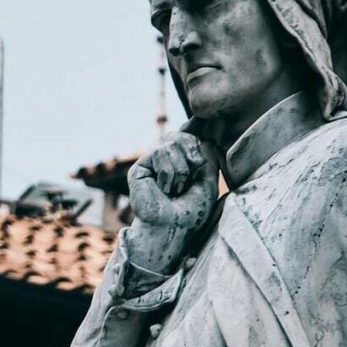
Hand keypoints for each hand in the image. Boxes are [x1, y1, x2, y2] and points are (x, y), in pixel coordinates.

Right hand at [126, 132, 218, 272]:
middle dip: (192, 153)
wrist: (175, 227)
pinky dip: (168, 172)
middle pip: (181, 133)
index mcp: (182, 160)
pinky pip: (158, 151)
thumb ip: (205, 153)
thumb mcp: (208, 179)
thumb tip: (196, 128)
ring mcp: (151, 163)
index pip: (188, 133)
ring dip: (181, 169)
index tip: (202, 119)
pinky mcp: (139, 168)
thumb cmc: (192, 210)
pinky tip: (164, 188)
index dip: (195, 125)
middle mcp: (166, 159)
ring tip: (176, 189)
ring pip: (171, 142)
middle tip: (191, 177)